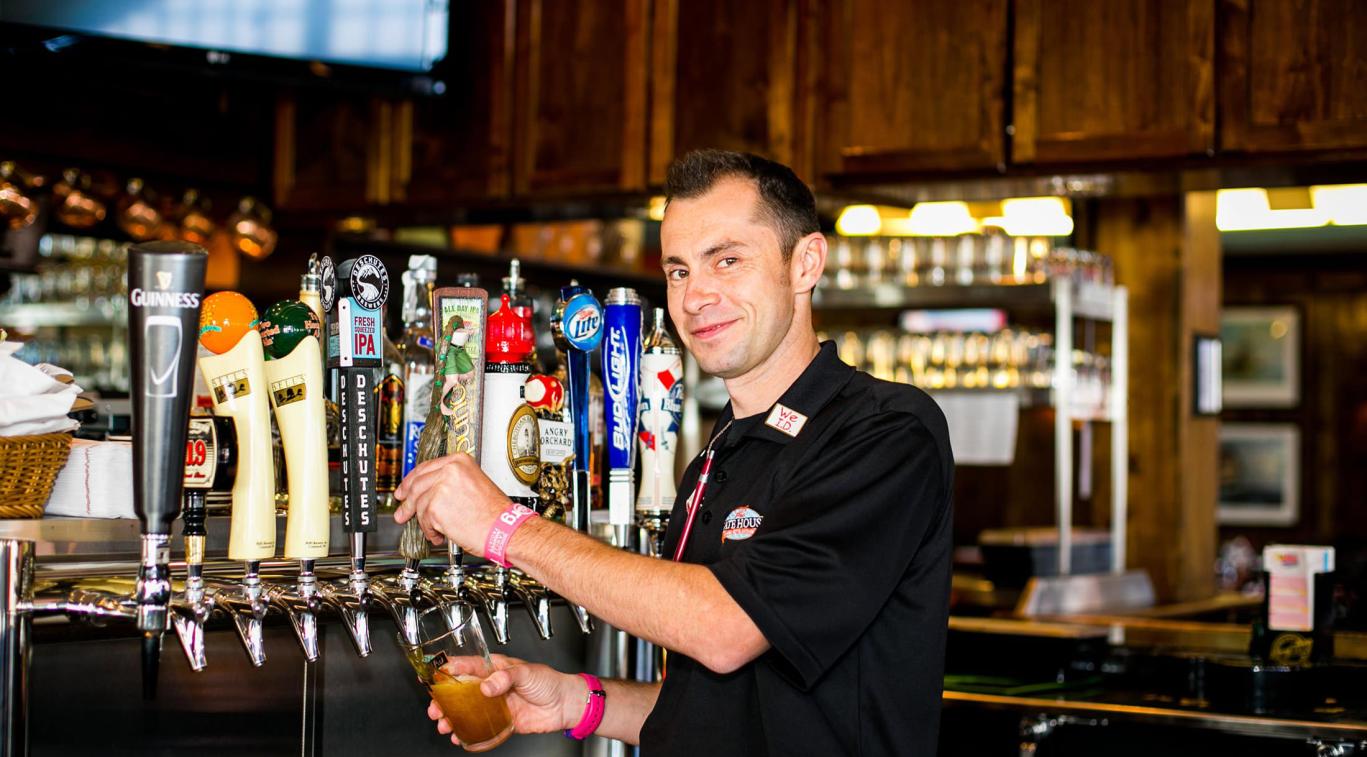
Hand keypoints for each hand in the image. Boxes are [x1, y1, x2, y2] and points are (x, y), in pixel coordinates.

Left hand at [393, 452, 508, 555]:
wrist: (504, 528)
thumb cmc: (494, 513)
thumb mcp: (474, 485)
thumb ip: (450, 483)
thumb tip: (428, 492)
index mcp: (459, 461)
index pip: (425, 467)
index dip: (411, 480)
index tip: (404, 490)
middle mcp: (449, 470)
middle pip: (416, 485)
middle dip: (407, 501)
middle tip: (403, 512)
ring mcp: (441, 487)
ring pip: (418, 504)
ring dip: (423, 520)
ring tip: (434, 529)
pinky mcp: (435, 506)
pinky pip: (424, 520)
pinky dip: (430, 530)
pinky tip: (439, 534)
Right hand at [427, 655, 587, 746]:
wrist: (564, 704)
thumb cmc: (549, 681)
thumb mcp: (527, 672)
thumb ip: (506, 677)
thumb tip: (487, 686)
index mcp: (496, 667)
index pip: (468, 666)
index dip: (450, 669)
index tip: (436, 675)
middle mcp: (492, 685)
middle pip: (461, 690)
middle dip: (445, 699)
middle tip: (435, 707)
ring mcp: (495, 704)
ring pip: (466, 710)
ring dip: (452, 717)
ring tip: (443, 723)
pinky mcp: (500, 720)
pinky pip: (479, 726)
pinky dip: (467, 731)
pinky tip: (458, 736)